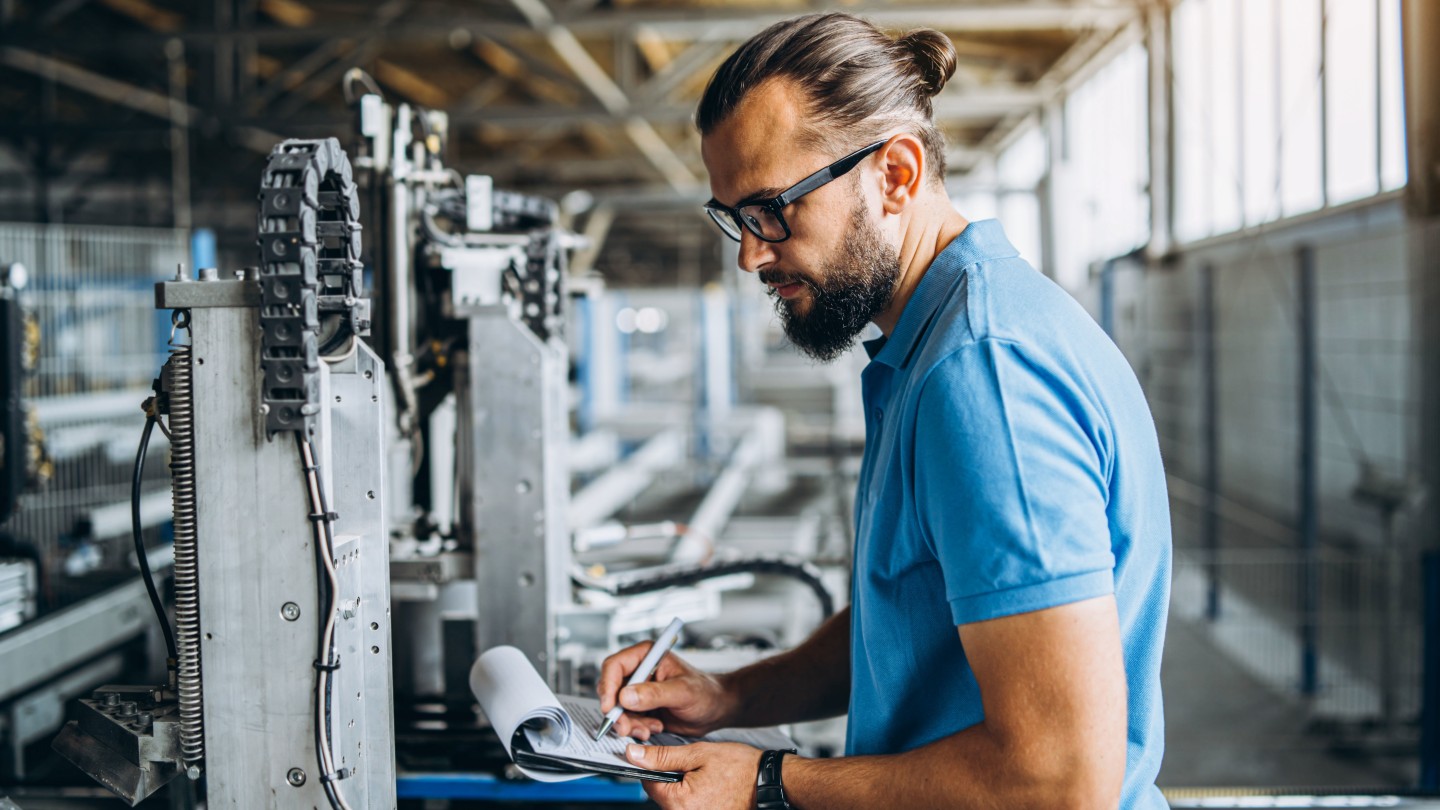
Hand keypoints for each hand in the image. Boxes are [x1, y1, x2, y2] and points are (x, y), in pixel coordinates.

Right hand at [597, 642, 734, 739]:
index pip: (614, 666)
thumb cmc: (706, 692)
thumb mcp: (682, 692)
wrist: (716, 709)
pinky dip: (636, 729)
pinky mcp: (641, 708)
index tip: (610, 707)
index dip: (608, 686)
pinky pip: (627, 720)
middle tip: (626, 728)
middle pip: (611, 690)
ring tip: (651, 729)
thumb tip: (625, 696)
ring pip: (618, 709)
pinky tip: (654, 729)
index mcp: (647, 656)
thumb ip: (654, 694)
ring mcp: (639, 691)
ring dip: (629, 723)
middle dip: (617, 712)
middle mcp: (639, 671)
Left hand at [626, 742, 760, 809]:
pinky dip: (694, 796)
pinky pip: (689, 808)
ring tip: (705, 776)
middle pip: (661, 795)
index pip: (648, 783)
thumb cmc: (740, 768)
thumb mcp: (698, 753)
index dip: (653, 766)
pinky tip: (710, 787)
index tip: (663, 757)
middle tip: (693, 766)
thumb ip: (663, 757)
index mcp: (680, 802)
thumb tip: (634, 755)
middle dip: (671, 778)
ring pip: (675, 801)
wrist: (769, 782)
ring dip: (683, 787)